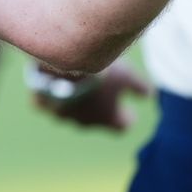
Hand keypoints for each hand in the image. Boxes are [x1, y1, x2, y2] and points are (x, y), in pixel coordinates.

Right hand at [32, 59, 151, 130]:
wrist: (63, 65)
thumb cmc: (100, 72)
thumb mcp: (127, 76)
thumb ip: (139, 88)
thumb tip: (148, 95)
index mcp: (108, 120)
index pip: (121, 126)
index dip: (125, 117)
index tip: (127, 109)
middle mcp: (84, 123)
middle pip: (94, 120)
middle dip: (98, 109)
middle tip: (100, 92)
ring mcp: (62, 115)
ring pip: (68, 113)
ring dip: (73, 102)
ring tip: (74, 84)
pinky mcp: (42, 104)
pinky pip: (45, 104)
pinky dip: (49, 96)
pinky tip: (52, 84)